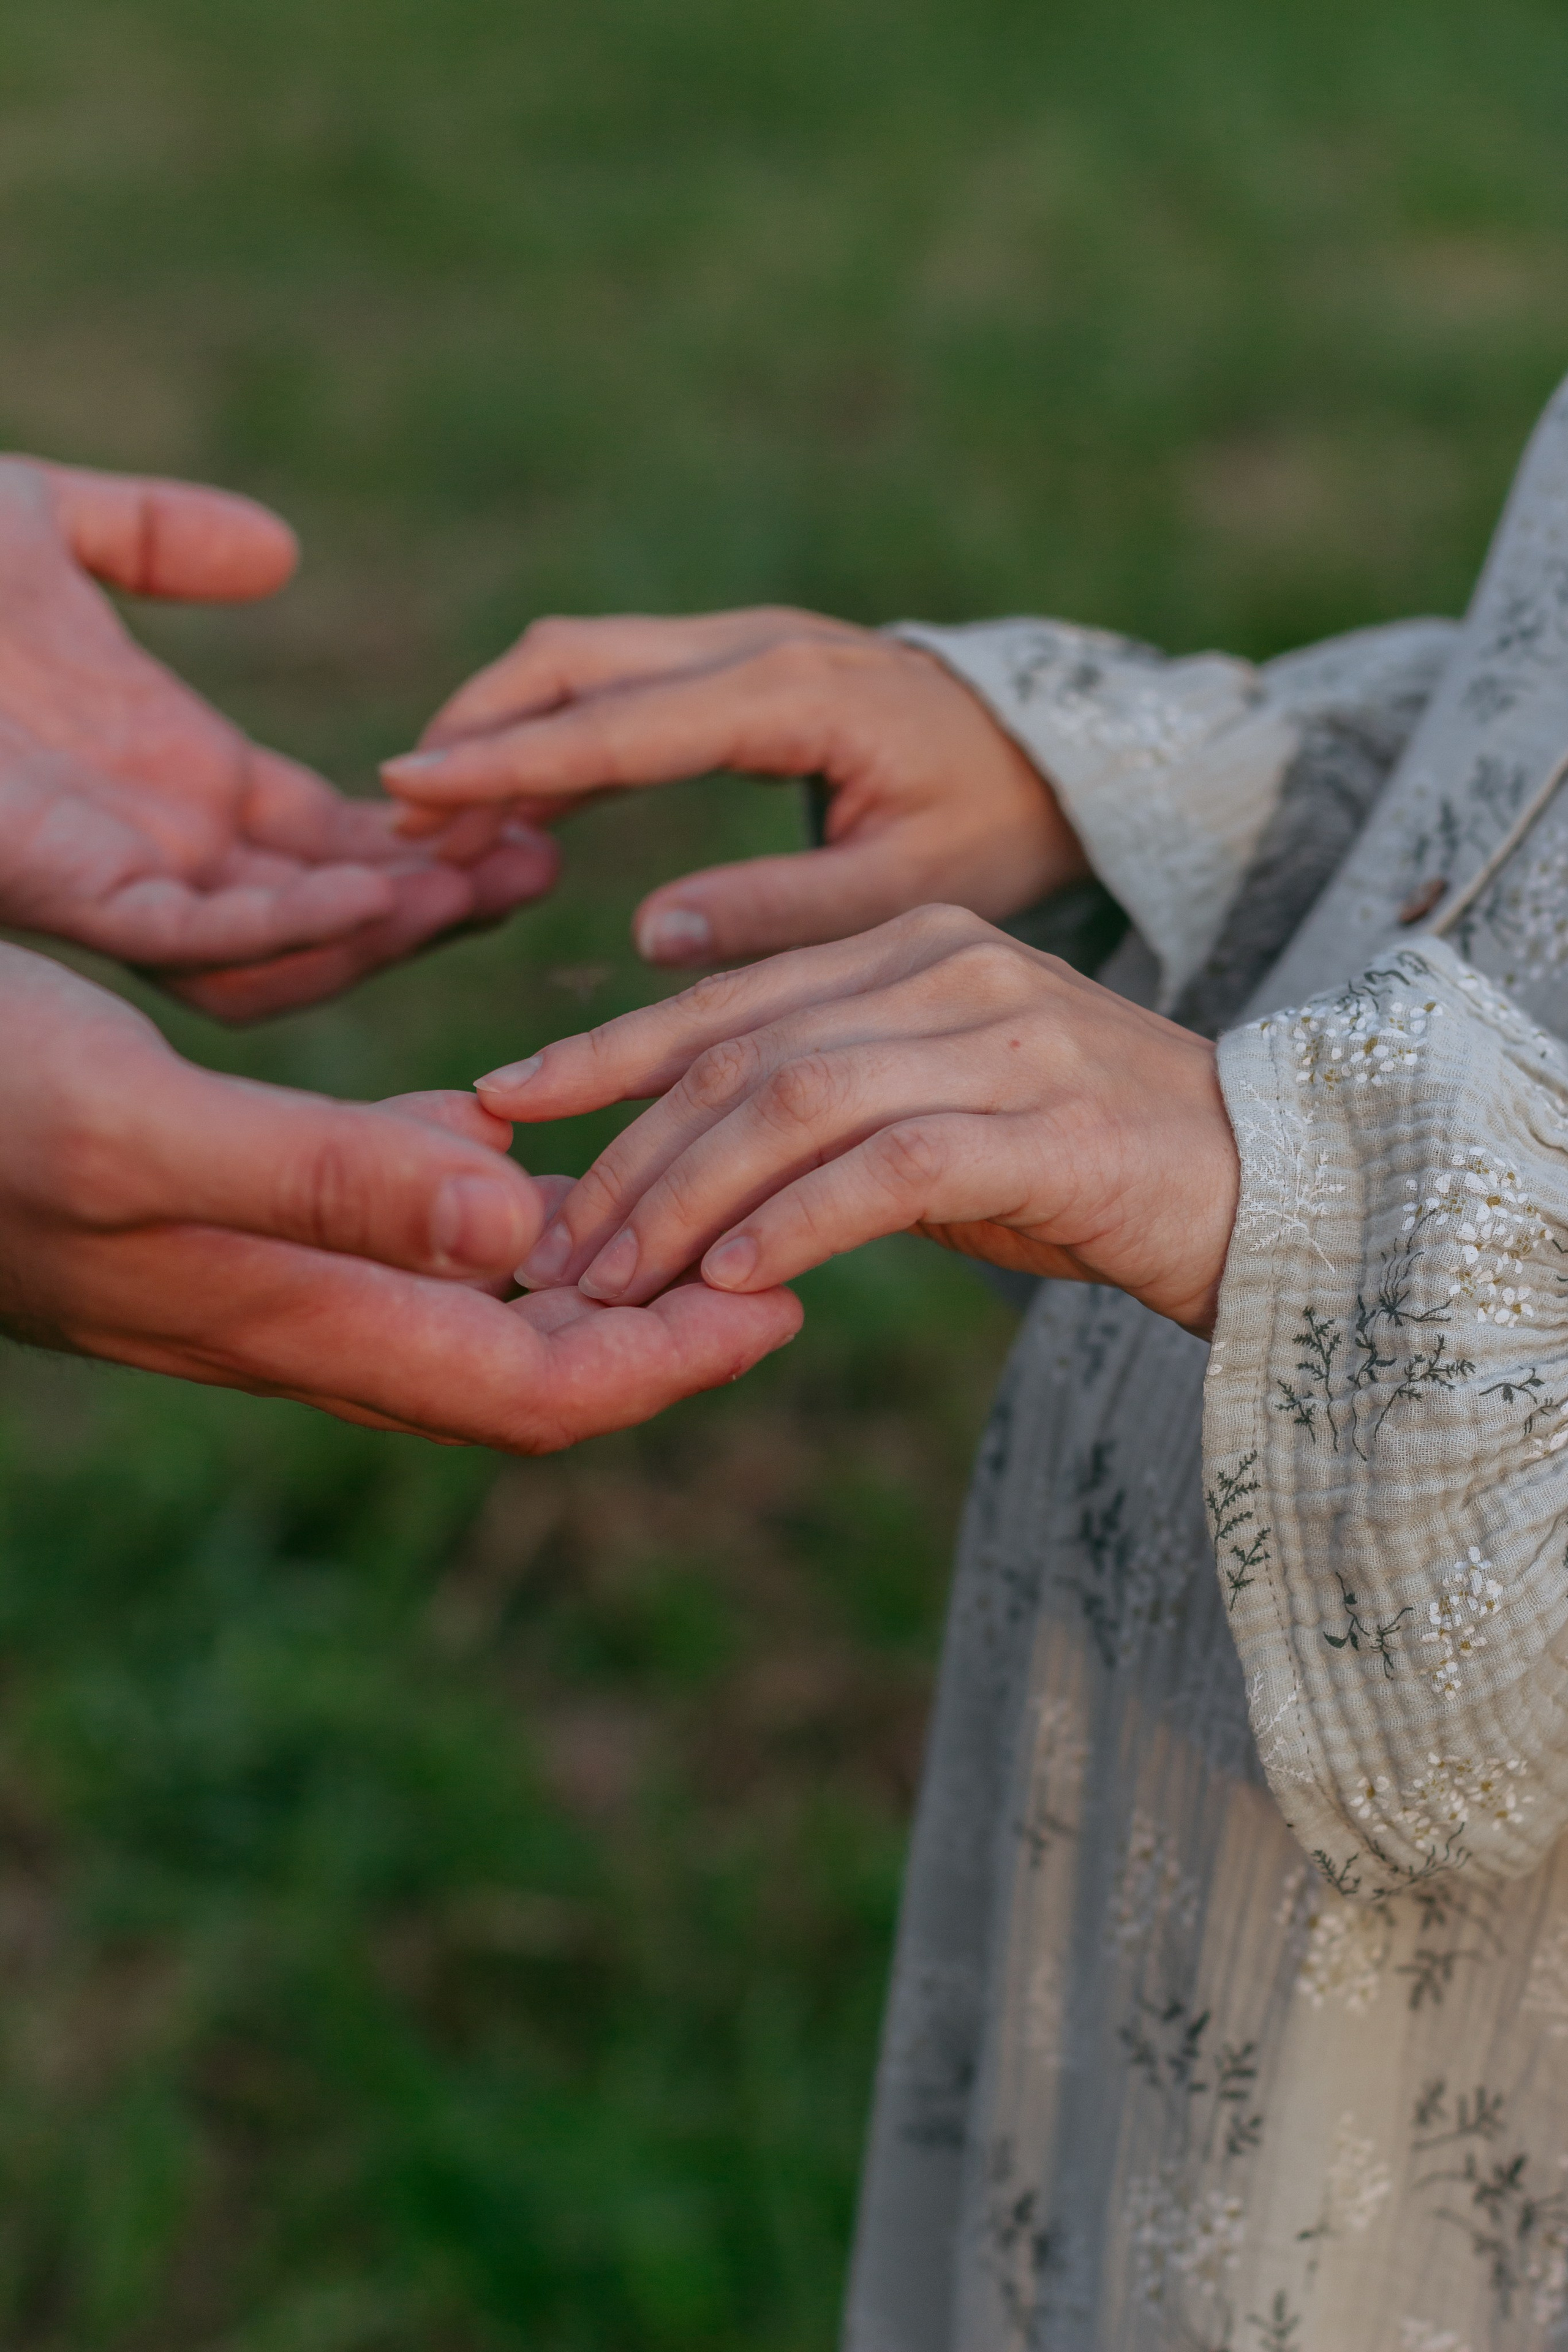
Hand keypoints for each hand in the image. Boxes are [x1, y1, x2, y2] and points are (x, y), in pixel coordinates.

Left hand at [0, 457, 558, 1020]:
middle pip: (326, 916)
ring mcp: (110, 882)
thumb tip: (274, 551)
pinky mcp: (65, 887)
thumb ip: (158, 536)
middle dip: (438, 895)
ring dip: (384, 926)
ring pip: (276, 954)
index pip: (325, 838)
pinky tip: (371, 888)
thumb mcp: (50, 527)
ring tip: (487, 877)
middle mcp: (153, 854)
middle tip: (544, 855)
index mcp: (165, 785)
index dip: (424, 830)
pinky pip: (192, 943)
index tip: (522, 801)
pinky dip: (286, 924)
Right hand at [0, 944, 798, 1448]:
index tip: (786, 1306)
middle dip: (649, 1323)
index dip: (666, 1364)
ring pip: (455, 1295)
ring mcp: (255, 1266)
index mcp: (296, 1310)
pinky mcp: (221, 1206)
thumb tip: (513, 1236)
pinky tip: (506, 1139)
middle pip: (515, 1357)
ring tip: (676, 1193)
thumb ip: (326, 1181)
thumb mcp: (143, 1126)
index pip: (527, 1388)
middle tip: (772, 1249)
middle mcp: (292, 1309)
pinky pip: (383, 1226)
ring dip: (568, 1264)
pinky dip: (468, 1197)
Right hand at [381, 609, 1086, 966]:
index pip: (619, 722)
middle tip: (399, 818)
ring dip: (504, 726)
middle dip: (478, 730)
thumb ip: (785, 912)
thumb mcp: (912, 891)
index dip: (510, 759)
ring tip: (436, 822)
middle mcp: (758, 644)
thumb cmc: (997, 828)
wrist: (1060, 755)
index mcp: (795, 694)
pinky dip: (553, 731)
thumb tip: (649, 933)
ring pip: (584, 658)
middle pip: (574, 659)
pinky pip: (618, 679)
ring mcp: (745, 641)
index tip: (409, 788)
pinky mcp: (740, 662)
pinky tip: (514, 809)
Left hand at [476, 906, 1239, 1338]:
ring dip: (689, 1197)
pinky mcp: (1051, 1124)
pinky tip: (735, 1279)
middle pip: (742, 1051)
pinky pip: (889, 1166)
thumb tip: (702, 1192)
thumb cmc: (1096, 1169)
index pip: (727, 996)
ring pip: (797, 1101)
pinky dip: (796, 1223)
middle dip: (627, 1150)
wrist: (1279, 1189)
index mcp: (915, 946)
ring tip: (619, 1280)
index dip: (605, 1052)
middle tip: (553, 1244)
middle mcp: (952, 968)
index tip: (504, 1103)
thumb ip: (836, 1118)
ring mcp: (1006, 1038)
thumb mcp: (946, 1121)